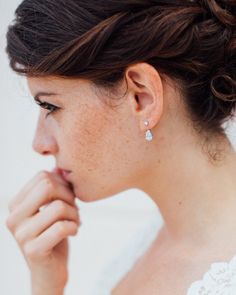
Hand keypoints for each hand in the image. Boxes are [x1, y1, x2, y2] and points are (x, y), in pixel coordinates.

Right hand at [5, 168, 80, 293]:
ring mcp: (20, 235)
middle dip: (69, 196)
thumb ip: (53, 188)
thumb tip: (59, 166)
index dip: (63, 184)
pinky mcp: (32, 250)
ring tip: (75, 222)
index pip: (42, 176)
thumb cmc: (53, 235)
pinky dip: (74, 227)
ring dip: (75, 214)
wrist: (50, 271)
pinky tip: (73, 232)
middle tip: (74, 209)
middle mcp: (13, 217)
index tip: (68, 198)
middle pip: (48, 186)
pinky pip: (62, 227)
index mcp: (16, 204)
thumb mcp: (51, 208)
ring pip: (59, 207)